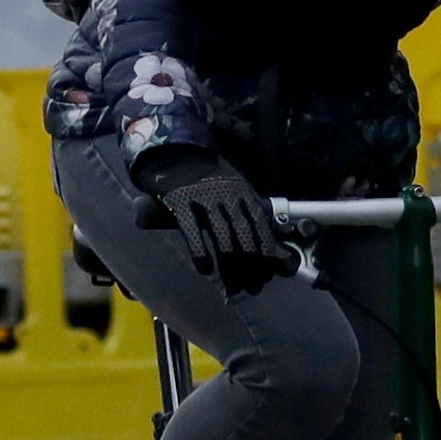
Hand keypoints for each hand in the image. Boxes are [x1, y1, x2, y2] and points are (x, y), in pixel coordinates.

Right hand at [134, 146, 285, 293]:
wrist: (174, 151)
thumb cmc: (207, 177)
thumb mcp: (233, 188)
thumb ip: (246, 213)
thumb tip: (266, 246)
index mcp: (243, 192)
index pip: (260, 226)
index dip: (265, 254)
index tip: (266, 276)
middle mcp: (227, 194)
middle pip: (244, 235)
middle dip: (250, 265)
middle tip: (251, 288)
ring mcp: (203, 196)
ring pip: (222, 235)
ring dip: (230, 265)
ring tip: (232, 286)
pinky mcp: (180, 200)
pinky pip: (192, 229)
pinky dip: (200, 251)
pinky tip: (205, 269)